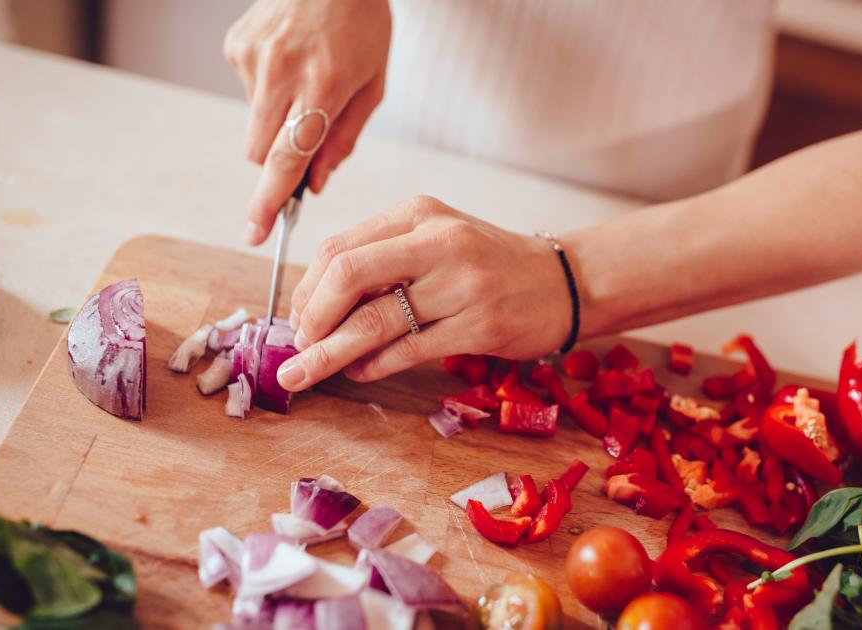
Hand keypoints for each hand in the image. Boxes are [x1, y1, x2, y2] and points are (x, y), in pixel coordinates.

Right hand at [224, 0, 390, 244]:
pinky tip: (289, 61)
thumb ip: (344, 138)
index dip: (269, 200)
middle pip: (261, 152)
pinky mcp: (236, 46)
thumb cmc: (362, 24)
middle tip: (303, 148)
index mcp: (323, 85)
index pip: (287, 158)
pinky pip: (248, 93)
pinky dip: (268, 90)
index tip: (254, 232)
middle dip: (278, 164)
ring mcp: (253, 57)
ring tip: (305, 82)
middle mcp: (281, 72)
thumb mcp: (373, 84)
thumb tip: (314, 184)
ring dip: (277, 121)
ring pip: (254, 126)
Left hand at [275, 196, 572, 391]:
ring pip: (373, 321)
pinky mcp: (479, 326)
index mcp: (419, 215)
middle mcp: (439, 242)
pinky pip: (408, 350)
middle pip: (348, 277)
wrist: (565, 281)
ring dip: (330, 353)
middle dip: (310, 319)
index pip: (340, 248)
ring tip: (304, 374)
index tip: (296, 319)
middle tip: (296, 348)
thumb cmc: (490, 264)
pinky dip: (373, 365)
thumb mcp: (437, 240)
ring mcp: (461, 285)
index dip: (306, 290)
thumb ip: (383, 260)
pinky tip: (359, 372)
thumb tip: (316, 305)